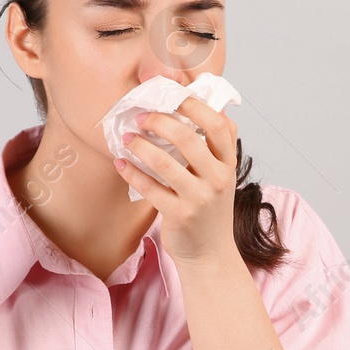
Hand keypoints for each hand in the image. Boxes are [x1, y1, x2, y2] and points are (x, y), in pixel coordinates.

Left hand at [116, 95, 239, 267]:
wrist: (210, 254)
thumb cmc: (209, 209)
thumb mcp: (220, 176)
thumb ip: (210, 147)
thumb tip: (189, 108)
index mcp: (229, 163)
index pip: (219, 124)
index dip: (195, 105)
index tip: (173, 94)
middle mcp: (218, 178)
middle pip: (188, 138)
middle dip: (159, 121)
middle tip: (140, 116)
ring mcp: (200, 198)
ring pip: (165, 163)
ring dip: (141, 146)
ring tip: (126, 137)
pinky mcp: (180, 215)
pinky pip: (151, 188)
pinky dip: (132, 173)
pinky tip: (120, 163)